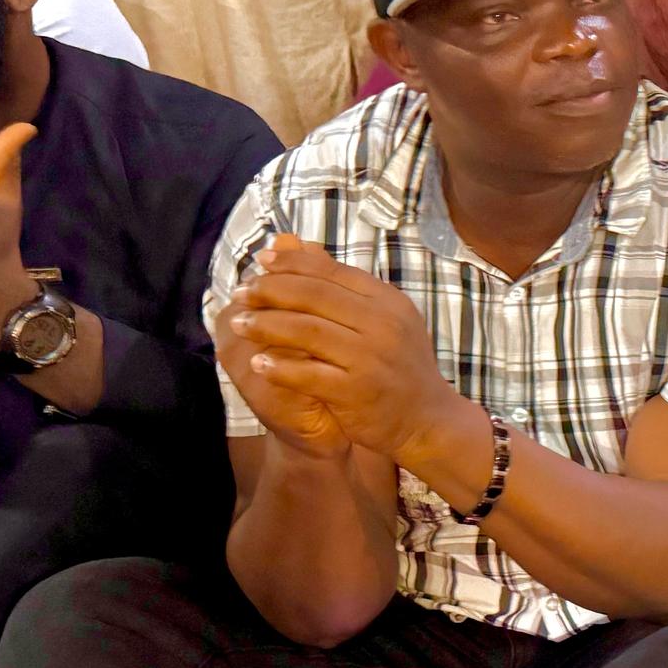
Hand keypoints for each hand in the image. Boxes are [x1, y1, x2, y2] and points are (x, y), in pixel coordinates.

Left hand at [224, 236, 462, 463]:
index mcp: (388, 301)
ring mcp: (371, 358)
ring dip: (265, 325)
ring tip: (239, 323)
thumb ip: (343, 286)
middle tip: (241, 294)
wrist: (428, 421)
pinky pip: (307, 374)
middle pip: (314, 296)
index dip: (290, 264)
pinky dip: (278, 366)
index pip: (330, 272)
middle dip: (269, 291)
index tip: (260, 263)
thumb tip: (297, 246)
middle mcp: (383, 325)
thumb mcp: (383, 319)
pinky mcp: (357, 391)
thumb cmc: (398, 367)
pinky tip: (257, 362)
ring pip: (306, 331)